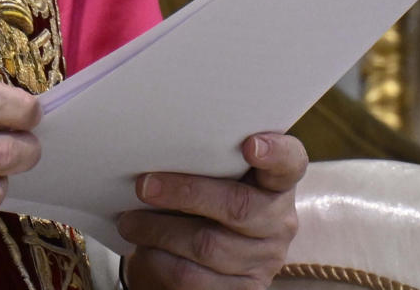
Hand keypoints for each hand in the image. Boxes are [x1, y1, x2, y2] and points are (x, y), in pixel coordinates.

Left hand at [116, 132, 305, 288]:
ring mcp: (265, 260)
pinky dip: (160, 260)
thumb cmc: (205, 199)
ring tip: (130, 221)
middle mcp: (279, 222)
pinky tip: (145, 249)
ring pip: (208, 245)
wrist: (204, 258)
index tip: (250, 145)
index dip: (274, 153)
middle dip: (185, 193)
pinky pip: (193, 278)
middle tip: (144, 186)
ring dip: (159, 231)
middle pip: (238, 206)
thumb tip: (157, 143)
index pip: (289, 163)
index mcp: (277, 183)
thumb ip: (206, 158)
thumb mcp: (214, 175)